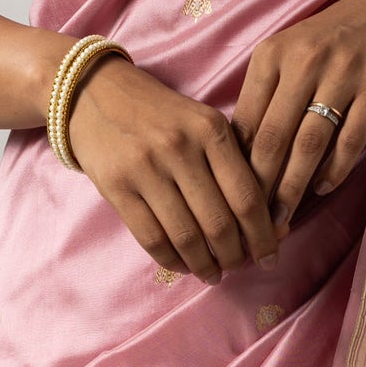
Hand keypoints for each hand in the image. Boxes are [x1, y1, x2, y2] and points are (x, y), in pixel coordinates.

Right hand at [66, 54, 278, 283]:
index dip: (263, 235)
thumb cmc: (162, 114)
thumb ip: (234, 163)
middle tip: (239, 267)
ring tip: (213, 274)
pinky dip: (172, 261)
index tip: (270, 256)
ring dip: (205, 265)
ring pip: (186, 237)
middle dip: (235, 257)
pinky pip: (151, 238)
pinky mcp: (116, 186)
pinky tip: (182, 265)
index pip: (247, 196)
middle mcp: (180, 147)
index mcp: (211, 129)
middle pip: (219, 223)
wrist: (95, 92)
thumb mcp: (203, 122)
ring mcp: (145, 167)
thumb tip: (269, 222)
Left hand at [231, 0, 365, 235]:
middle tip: (254, 222)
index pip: (246, 119)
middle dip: (262, 186)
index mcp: (272, 54)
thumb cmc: (324, 41)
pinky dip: (334, 169)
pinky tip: (321, 187)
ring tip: (283, 218)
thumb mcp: (285, 54)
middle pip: (275, 136)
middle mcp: (304, 61)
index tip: (231, 198)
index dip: (237, 165)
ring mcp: (343, 74)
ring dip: (294, 187)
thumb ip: (262, 96)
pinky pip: (350, 139)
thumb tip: (238, 156)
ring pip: (310, 143)